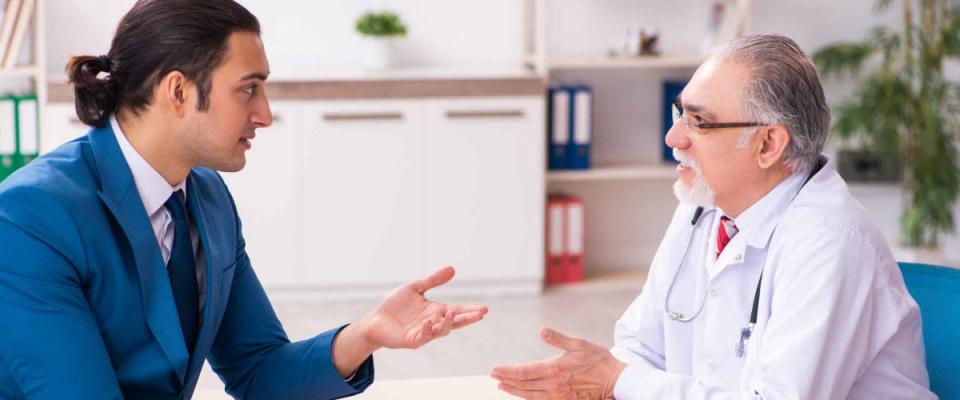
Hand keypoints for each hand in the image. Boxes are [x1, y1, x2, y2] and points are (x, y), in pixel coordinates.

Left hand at [360, 266, 487, 349]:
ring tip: (453, 313)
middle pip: (455, 322)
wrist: (376, 320)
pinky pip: (423, 337)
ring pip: (441, 331)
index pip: (457, 311)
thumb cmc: (396, 305)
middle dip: (467, 319)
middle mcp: (433, 323)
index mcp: (436, 311)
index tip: (484, 309)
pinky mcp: (412, 340)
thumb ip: (433, 280)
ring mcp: (424, 333)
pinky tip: (429, 322)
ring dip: (448, 323)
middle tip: (480, 314)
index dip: (470, 311)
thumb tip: (452, 269)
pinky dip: (427, 330)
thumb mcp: (416, 288)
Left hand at [491, 326, 625, 399]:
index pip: (523, 372)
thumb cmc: (598, 360)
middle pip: (522, 385)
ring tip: (502, 386)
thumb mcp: (578, 344)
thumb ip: (557, 339)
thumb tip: (541, 330)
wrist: (615, 380)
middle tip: (493, 376)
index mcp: (554, 369)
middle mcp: (552, 386)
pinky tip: (523, 394)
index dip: (507, 371)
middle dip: (506, 380)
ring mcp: (558, 397)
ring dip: (514, 390)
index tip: (494, 369)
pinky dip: (528, 397)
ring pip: (529, 395)